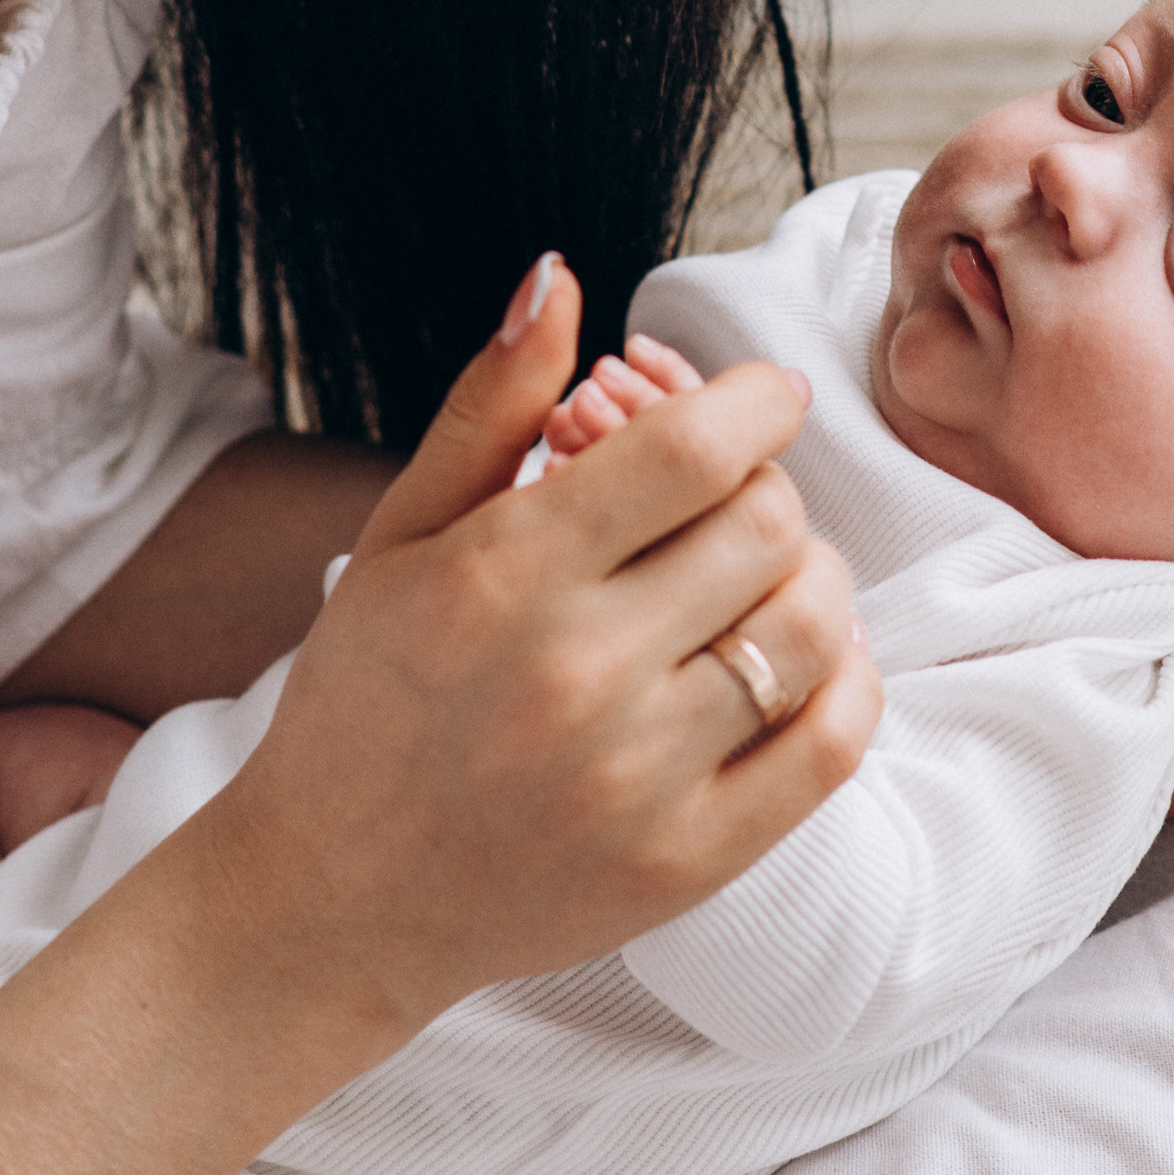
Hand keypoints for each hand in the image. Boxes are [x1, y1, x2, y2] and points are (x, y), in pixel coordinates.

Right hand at [212, 259, 880, 1045]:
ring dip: (807, 576)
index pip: (692, 450)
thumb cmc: (364, 699)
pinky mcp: (686, 863)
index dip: (751, 400)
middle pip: (765, 527)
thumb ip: (488, 404)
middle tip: (733, 495)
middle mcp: (575, 678)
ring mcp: (638, 780)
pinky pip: (831, 744)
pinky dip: (842, 679)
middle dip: (765, 485)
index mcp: (501, 577)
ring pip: (810, 625)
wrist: (330, 900)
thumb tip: (561, 274)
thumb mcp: (399, 535)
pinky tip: (795, 657)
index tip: (758, 398)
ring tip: (757, 575)